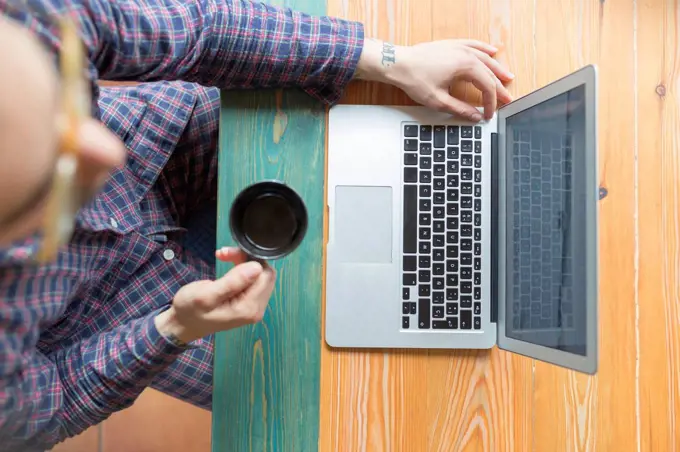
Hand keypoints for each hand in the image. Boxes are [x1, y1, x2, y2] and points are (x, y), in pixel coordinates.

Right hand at [154, 247, 275, 343]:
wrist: (183, 324)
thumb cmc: (190, 310)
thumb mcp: (205, 295)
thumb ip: (232, 282)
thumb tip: (257, 267)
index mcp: (248, 308)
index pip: (264, 275)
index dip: (249, 260)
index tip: (228, 254)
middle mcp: (257, 309)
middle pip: (265, 275)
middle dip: (248, 259)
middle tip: (225, 254)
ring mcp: (254, 307)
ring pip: (261, 275)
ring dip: (245, 262)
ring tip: (225, 257)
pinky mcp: (249, 303)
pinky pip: (254, 281)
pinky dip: (243, 269)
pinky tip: (230, 265)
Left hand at [356, 38, 513, 120]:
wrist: (397, 63)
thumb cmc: (414, 79)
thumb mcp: (438, 100)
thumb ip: (460, 109)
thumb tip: (475, 117)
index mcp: (465, 66)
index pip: (486, 87)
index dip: (490, 103)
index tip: (488, 114)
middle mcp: (465, 54)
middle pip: (489, 72)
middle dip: (499, 88)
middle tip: (507, 99)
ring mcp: (459, 47)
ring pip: (485, 58)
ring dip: (497, 68)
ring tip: (508, 77)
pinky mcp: (451, 45)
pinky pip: (473, 45)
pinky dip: (484, 49)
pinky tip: (492, 51)